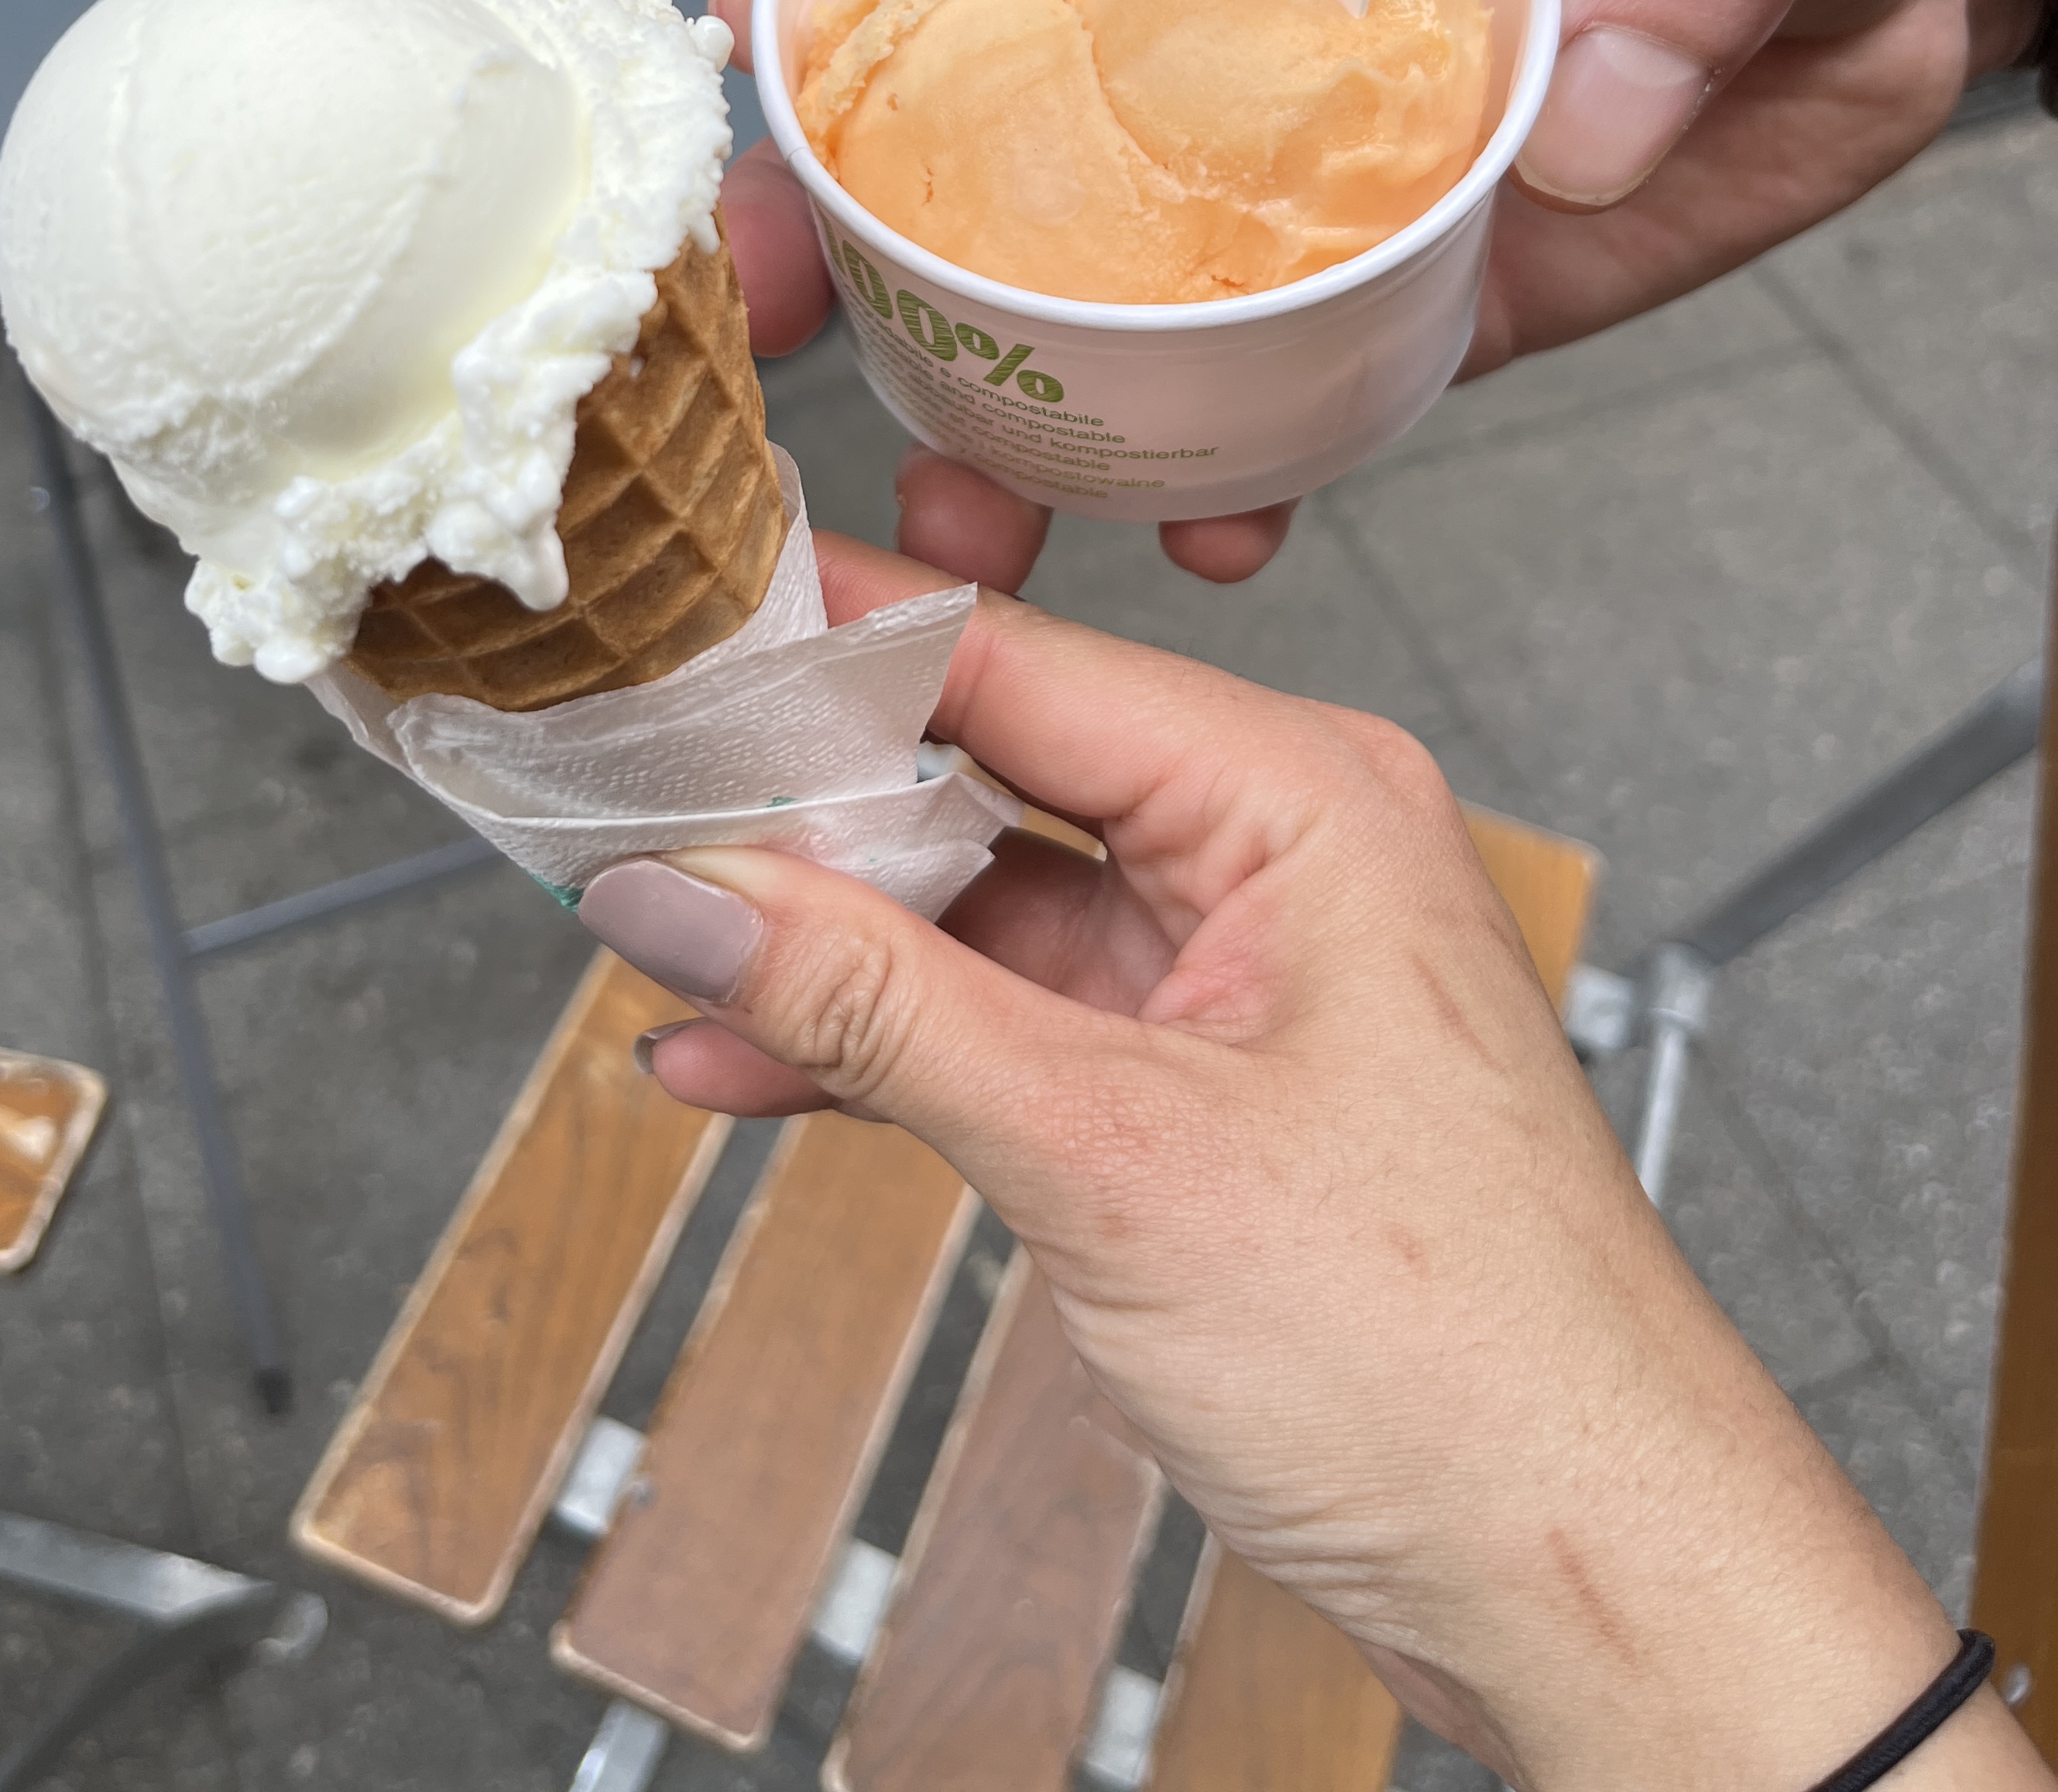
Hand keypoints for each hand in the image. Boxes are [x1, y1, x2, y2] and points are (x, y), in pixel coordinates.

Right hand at [579, 548, 1999, 1788]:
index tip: (676, 633)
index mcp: (1297, 798)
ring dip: (826, 953)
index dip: (829, 643)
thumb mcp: (1111, 1157)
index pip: (1018, 662)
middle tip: (625, 800)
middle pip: (991, 776)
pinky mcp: (1206, 1095)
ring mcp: (1238, 981)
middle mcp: (1273, 858)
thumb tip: (687, 890)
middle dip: (807, 808)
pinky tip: (748, 1067)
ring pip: (987, 915)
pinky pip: (1016, 1027)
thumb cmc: (1458, 1360)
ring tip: (654, 953)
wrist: (1589, 1582)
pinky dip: (890, 1051)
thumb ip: (875, 1008)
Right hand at [710, 0, 2054, 581]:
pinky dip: (1207, 475)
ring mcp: (1292, 174)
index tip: (748, 27)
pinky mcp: (1389, 294)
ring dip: (988, 399)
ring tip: (960, 517)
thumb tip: (1573, 128)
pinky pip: (1258, 397)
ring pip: (1080, 289)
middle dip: (838, 216)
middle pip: (969, 111)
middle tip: (777, 328)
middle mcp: (1229, 23)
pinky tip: (1207, 533)